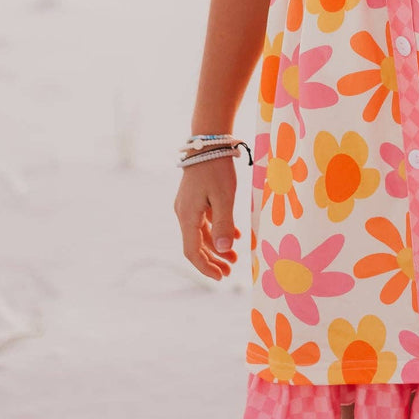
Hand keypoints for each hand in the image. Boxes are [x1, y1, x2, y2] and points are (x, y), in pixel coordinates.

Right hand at [173, 158, 240, 278]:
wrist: (208, 141)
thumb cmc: (217, 168)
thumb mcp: (225, 197)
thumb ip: (224, 224)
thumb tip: (223, 249)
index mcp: (187, 215)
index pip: (192, 251)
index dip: (206, 267)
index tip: (221, 277)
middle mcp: (183, 213)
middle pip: (196, 245)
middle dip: (213, 260)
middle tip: (230, 271)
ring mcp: (188, 205)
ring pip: (201, 233)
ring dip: (217, 246)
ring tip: (234, 257)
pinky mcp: (195, 197)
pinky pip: (205, 221)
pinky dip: (218, 230)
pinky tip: (235, 234)